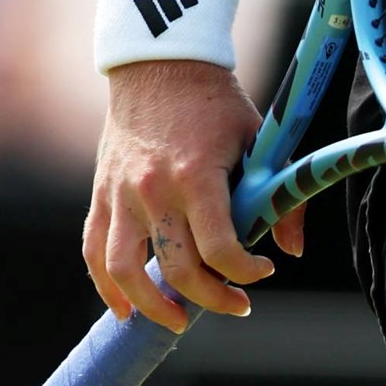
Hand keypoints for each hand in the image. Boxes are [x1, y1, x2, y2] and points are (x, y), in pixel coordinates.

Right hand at [86, 60, 277, 329]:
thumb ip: (279, 194)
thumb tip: (291, 250)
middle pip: (178, 268)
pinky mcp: (101, 194)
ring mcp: (121, 194)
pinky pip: (94, 251)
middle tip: (236, 305)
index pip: (219, 247)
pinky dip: (107, 286)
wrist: (160, 64)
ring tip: (180, 321)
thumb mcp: (257, 137)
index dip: (245, 272)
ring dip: (153, 307)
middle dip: (212, 299)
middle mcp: (154, 189)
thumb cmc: (215, 102)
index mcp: (197, 174)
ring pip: (126, 271)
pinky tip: (125, 308)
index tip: (263, 271)